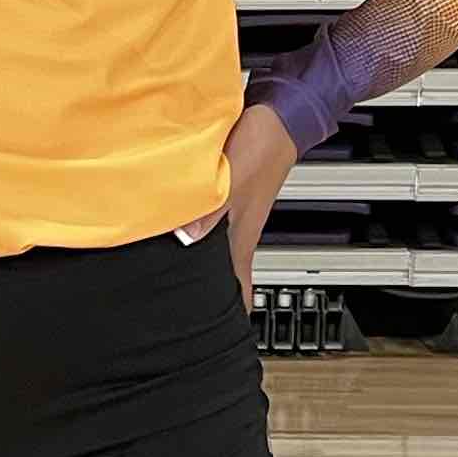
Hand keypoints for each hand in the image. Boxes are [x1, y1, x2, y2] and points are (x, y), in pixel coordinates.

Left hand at [176, 104, 297, 312]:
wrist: (279, 112)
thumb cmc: (263, 143)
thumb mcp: (232, 178)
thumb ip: (208, 210)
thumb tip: (185, 240)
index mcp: (240, 234)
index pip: (239, 288)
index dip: (235, 317)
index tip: (226, 344)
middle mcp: (236, 230)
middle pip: (224, 277)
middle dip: (212, 302)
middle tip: (193, 325)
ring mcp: (230, 215)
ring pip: (213, 255)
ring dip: (203, 273)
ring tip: (183, 292)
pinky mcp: (225, 197)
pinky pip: (205, 229)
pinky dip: (193, 240)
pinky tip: (178, 236)